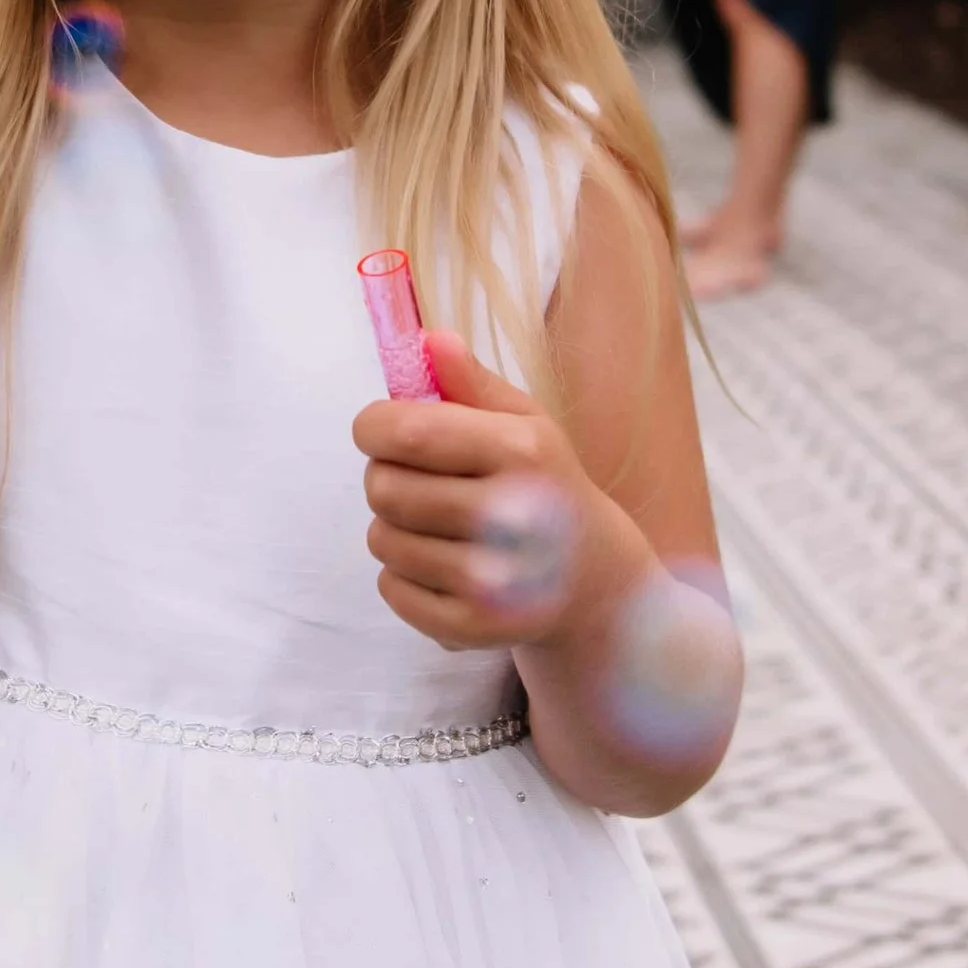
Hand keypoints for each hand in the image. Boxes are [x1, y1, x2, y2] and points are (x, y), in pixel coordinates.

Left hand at [354, 334, 623, 651]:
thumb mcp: (523, 422)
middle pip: (383, 487)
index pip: (403, 432)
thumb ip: (469, 382)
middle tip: (421, 482)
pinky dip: (403, 575)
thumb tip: (426, 340)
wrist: (594, 580)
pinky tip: (444, 565)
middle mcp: (509, 517)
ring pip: (382, 539)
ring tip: (439, 526)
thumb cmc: (545, 485)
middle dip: (387, 477)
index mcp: (520, 451)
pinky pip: (390, 588)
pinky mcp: (471, 627)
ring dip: (396, 527)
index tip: (382, 430)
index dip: (373, 427)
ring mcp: (491, 581)